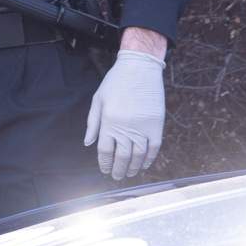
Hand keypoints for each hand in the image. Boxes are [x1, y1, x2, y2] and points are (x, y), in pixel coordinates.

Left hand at [84, 47, 165, 179]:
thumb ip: (93, 123)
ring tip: (129, 174)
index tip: (104, 170)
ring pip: (139, 155)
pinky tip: (145, 165)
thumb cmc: (115, 83)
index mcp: (109, 121)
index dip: (104, 162)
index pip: (105, 150)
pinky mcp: (156, 125)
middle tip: (116, 177)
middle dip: (118, 169)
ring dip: (134, 167)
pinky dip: (150, 158)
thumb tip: (88, 143)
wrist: (139, 68)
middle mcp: (125, 127)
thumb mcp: (98, 100)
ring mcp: (143, 127)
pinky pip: (154, 147)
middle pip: (122, 156)